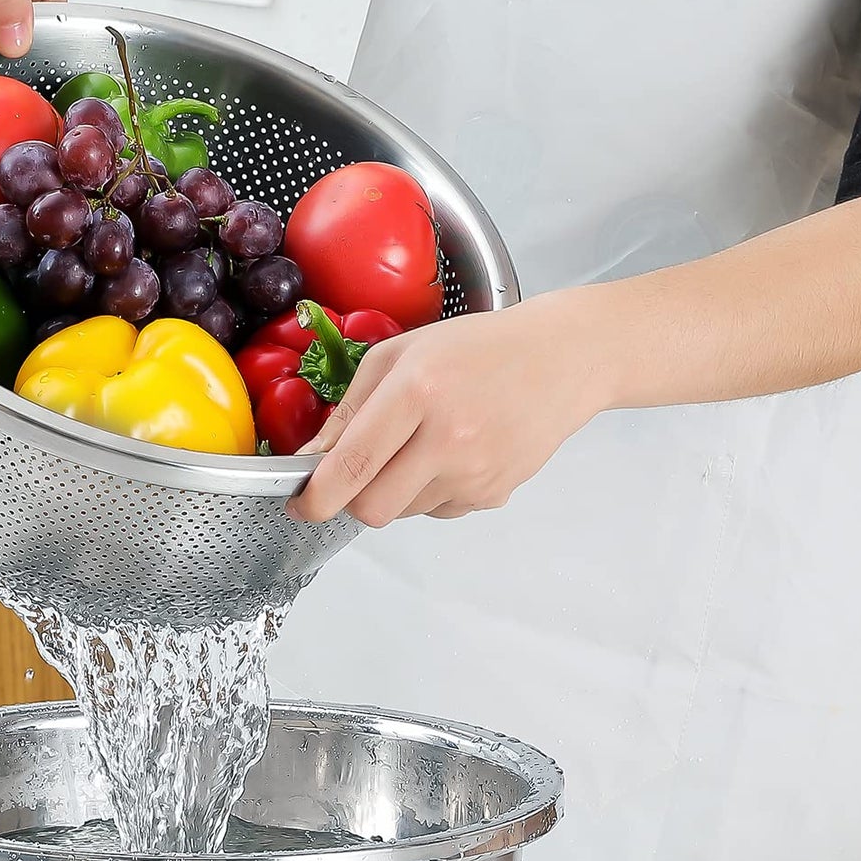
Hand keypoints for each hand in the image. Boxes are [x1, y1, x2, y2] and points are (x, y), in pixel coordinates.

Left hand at [286, 292, 606, 525]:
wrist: (562, 359)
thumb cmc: (478, 348)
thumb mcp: (399, 354)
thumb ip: (349, 409)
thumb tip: (312, 458)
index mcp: (417, 392)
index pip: (352, 465)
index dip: (316, 497)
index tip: (299, 504)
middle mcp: (448, 437)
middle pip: (373, 509)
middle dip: (352, 499)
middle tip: (357, 472)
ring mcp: (476, 471)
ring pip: (404, 513)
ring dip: (395, 490)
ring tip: (420, 444)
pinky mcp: (495, 494)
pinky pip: (439, 511)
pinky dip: (431, 491)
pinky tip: (452, 453)